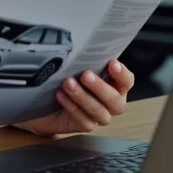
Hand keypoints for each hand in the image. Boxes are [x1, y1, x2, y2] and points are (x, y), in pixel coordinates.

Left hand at [15, 59, 133, 136]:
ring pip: (98, 111)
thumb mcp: (78, 67)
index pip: (126, 81)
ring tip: (68, 83)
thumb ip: (88, 61)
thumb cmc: (67, 78)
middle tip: (86, 75)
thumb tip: (85, 46)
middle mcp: (111, 103)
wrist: (46, 100)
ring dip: (83, 96)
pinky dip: (71, 106)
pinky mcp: (85, 125)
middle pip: (115, 100)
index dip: (122, 74)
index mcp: (115, 86)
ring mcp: (99, 116)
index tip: (112, 63)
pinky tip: (60, 95)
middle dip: (100, 87)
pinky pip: (83, 120)